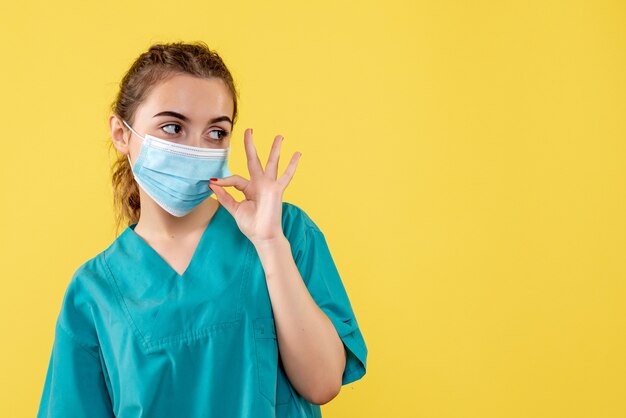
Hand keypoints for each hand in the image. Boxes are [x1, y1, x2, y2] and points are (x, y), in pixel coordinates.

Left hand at [208, 128, 301, 244]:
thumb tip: (212, 183)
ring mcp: (269, 185)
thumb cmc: (252, 226)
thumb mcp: (235, 209)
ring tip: (279, 136)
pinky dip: (292, 165)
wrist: (263, 237)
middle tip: (249, 130)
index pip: (236, 178)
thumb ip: (225, 197)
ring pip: (272, 163)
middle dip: (251, 145)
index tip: (212, 182)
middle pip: (254, 160)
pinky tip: (298, 154)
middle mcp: (260, 184)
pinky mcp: (276, 189)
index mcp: (249, 189)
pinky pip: (286, 175)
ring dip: (275, 149)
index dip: (224, 180)